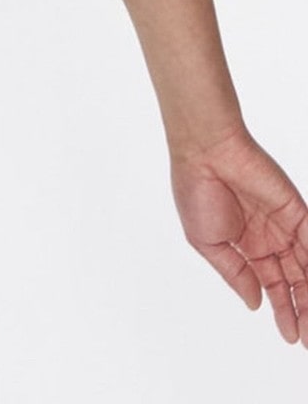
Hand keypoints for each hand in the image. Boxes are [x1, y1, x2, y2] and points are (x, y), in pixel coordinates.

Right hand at [170, 124, 307, 347]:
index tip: (290, 336)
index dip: (283, 309)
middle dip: (302, 310)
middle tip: (307, 339)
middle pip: (295, 281)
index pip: (273, 283)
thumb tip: (254, 303)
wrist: (205, 153)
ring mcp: (286, 225)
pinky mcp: (298, 212)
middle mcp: (270, 236)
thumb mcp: (207, 242)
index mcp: (247, 243)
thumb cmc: (195, 190)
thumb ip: (234, 273)